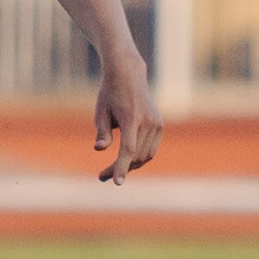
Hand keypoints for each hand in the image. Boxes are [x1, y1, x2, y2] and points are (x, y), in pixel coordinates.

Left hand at [93, 60, 162, 184]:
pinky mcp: (159, 124)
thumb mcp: (101, 112)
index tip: (116, 182)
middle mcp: (148, 121)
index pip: (128, 149)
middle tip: (101, 177)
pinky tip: (125, 161)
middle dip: (120, 169)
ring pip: (145, 155)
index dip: (121, 167)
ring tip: (111, 171)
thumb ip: (102, 131)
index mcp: (132, 118)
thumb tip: (99, 149)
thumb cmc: (110, 94)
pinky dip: (139, 157)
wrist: (129, 75)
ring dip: (130, 166)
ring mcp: (157, 123)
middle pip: (135, 155)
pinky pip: (151, 148)